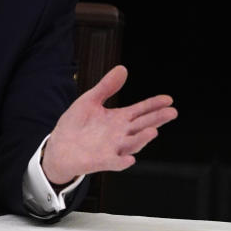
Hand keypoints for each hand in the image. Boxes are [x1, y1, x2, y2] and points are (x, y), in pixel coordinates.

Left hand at [42, 65, 177, 185]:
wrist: (59, 147)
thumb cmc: (76, 124)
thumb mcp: (90, 101)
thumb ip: (106, 87)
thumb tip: (122, 68)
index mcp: (119, 119)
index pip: (141, 110)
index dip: (154, 104)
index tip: (168, 99)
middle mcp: (120, 134)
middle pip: (142, 125)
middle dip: (157, 119)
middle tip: (171, 112)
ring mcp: (113, 148)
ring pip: (132, 144)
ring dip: (142, 139)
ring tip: (153, 131)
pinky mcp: (101, 161)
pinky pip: (114, 162)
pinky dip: (122, 161)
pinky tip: (129, 159)